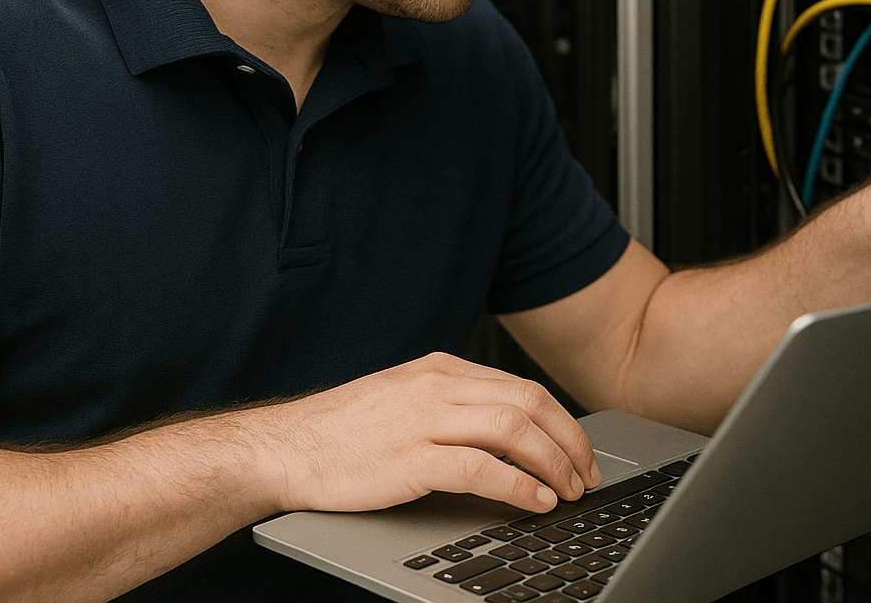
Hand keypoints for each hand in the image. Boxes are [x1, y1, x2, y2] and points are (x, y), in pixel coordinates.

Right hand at [248, 352, 600, 514]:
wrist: (283, 447)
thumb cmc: (341, 432)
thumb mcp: (404, 399)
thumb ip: (453, 406)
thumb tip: (508, 432)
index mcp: (441, 370)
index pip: (522, 388)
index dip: (562, 422)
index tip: (579, 452)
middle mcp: (438, 386)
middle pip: (530, 404)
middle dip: (569, 442)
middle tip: (587, 476)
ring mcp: (423, 419)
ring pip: (514, 430)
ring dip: (552, 463)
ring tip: (568, 491)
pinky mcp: (410, 458)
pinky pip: (481, 468)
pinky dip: (518, 485)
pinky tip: (535, 501)